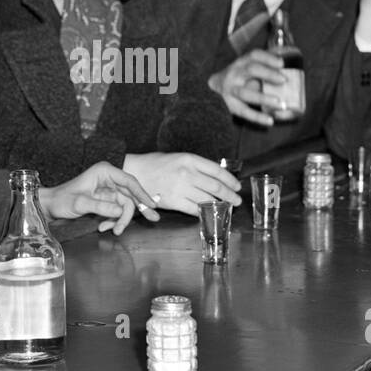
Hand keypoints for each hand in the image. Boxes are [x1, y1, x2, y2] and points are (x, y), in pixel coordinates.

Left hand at [41, 162, 161, 234]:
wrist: (51, 206)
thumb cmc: (62, 200)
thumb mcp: (80, 203)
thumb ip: (101, 206)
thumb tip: (120, 211)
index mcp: (104, 172)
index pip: (129, 181)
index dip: (142, 193)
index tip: (152, 205)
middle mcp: (109, 179)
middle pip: (130, 195)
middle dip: (135, 210)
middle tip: (152, 220)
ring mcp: (108, 189)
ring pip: (125, 205)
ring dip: (121, 219)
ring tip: (114, 231)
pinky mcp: (106, 199)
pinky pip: (117, 210)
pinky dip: (114, 220)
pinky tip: (104, 227)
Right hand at [121, 152, 241, 215]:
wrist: (134, 172)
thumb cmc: (156, 164)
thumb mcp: (178, 158)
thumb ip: (196, 166)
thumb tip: (216, 177)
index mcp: (189, 159)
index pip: (217, 170)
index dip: (230, 180)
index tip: (237, 186)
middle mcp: (187, 173)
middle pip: (216, 187)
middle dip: (230, 195)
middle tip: (237, 201)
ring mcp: (180, 188)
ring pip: (207, 199)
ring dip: (219, 205)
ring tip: (226, 207)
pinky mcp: (173, 201)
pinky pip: (194, 209)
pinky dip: (203, 212)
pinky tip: (209, 213)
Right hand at [208, 50, 286, 125]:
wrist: (213, 89)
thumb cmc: (237, 78)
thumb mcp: (245, 68)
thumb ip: (262, 68)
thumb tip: (289, 70)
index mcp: (241, 63)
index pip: (254, 55)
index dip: (268, 58)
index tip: (282, 63)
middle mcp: (235, 74)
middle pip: (251, 70)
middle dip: (268, 74)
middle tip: (284, 80)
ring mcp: (230, 90)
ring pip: (246, 93)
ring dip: (263, 98)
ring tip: (279, 103)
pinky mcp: (230, 105)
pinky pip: (244, 111)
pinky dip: (257, 117)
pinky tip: (270, 121)